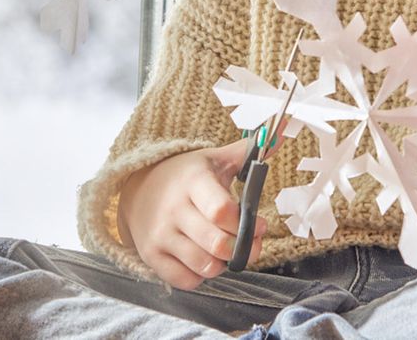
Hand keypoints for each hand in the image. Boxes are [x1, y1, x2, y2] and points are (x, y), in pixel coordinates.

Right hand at [116, 137, 267, 288]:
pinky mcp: (151, 255)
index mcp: (193, 182)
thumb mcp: (213, 159)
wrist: (138, 187)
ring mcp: (160, 234)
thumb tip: (278, 136)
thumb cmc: (185, 175)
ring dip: (223, 263)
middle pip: (218, 244)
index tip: (259, 224)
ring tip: (226, 250)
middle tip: (249, 242)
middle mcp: (174, 209)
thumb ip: (246, 153)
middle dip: (242, 248)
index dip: (247, 224)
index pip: (221, 211)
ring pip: (204, 266)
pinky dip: (201, 276)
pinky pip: (186, 280)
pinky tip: (204, 259)